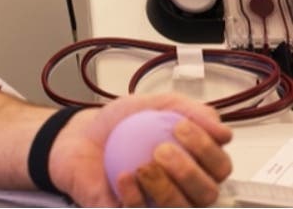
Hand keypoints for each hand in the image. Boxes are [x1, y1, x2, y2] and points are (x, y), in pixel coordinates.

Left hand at [48, 93, 231, 206]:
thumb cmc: (121, 125)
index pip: (220, 166)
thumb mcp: (153, 105)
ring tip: (143, 166)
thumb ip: (188, 111)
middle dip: (188, 173)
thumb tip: (224, 131)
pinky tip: (124, 177)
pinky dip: (134, 198)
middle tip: (162, 149)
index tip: (180, 126)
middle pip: (207, 195)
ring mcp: (161, 205)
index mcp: (197, 164)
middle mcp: (186, 190)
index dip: (206, 149)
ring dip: (165, 189)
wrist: (80, 137)